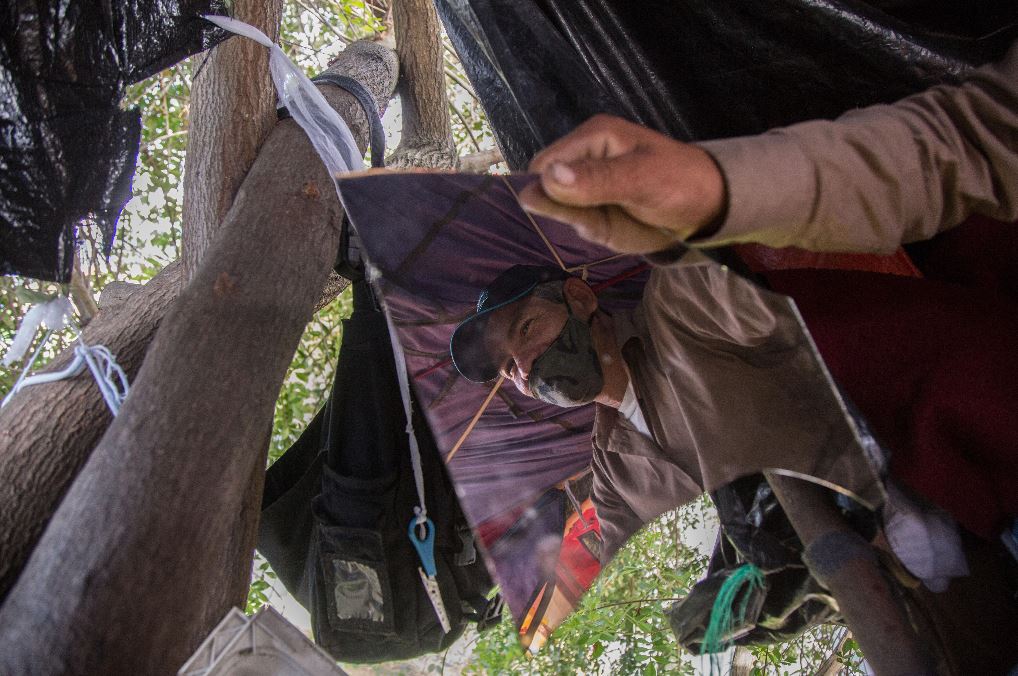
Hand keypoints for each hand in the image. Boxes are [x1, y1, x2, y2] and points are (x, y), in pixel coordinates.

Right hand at [518, 115, 725, 253]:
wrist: (706, 210)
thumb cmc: (679, 182)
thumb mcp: (641, 179)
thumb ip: (596, 180)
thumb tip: (548, 179)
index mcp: (590, 138)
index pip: (545, 164)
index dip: (547, 187)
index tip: (573, 205)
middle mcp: (581, 162)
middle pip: (544, 188)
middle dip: (562, 208)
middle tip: (596, 216)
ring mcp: (585, 191)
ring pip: (556, 210)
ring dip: (577, 221)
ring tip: (610, 219)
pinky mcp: (592, 214)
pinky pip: (574, 225)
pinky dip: (587, 231)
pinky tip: (613, 226)